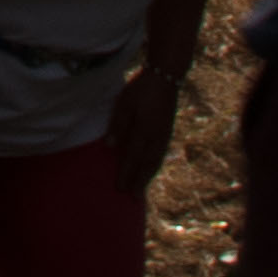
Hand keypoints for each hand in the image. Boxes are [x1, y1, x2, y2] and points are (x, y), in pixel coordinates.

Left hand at [109, 63, 185, 193]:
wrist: (166, 77)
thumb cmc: (141, 89)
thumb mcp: (124, 104)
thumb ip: (118, 125)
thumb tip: (109, 147)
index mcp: (144, 131)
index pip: (133, 158)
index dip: (126, 174)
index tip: (120, 189)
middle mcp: (156, 137)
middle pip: (147, 165)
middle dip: (139, 182)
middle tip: (133, 199)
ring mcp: (164, 135)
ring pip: (156, 161)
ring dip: (148, 176)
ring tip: (142, 189)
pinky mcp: (167, 131)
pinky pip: (160, 154)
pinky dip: (155, 166)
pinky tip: (151, 169)